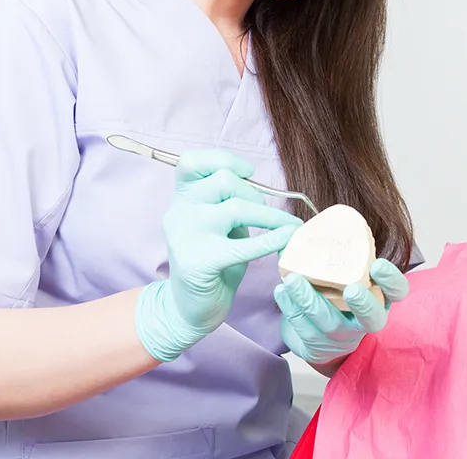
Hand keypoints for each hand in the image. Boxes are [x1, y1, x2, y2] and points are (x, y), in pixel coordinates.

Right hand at [136, 150, 302, 361]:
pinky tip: (287, 239)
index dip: (223, 159)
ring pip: (236, 207)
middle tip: (265, 215)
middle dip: (255, 194)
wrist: (190, 308)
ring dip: (269, 216)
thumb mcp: (219, 222)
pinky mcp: (199, 262)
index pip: (191, 162)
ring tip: (284, 228)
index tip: (248, 173)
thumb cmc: (212, 259)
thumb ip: (230, 201)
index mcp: (182, 198)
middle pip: (224, 181)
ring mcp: (185, 236)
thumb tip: (263, 188)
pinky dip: (271, 239)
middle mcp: (178, 212)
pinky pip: (243, 245)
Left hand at [274, 258, 408, 366]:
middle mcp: (366, 320)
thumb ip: (342, 256)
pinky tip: (282, 291)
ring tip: (293, 280)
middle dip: (362, 304)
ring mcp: (342, 336)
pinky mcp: (317, 345)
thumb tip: (306, 224)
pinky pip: (303, 328)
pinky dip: (291, 308)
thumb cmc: (337, 294)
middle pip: (372, 318)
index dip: (391, 280)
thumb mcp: (348, 275)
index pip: (397, 291)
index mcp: (380, 298)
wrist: (323, 335)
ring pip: (329, 323)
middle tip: (350, 289)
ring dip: (310, 301)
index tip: (378, 264)